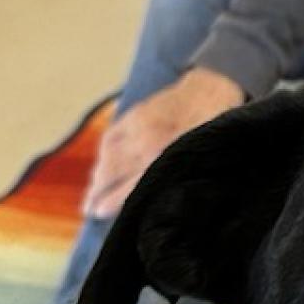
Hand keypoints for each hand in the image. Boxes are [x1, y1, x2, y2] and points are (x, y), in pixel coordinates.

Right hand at [82, 67, 244, 218]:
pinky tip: (102, 164)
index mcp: (167, 158)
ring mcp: (138, 126)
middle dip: (98, 191)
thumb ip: (186, 180)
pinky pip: (112, 136)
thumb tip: (169, 202)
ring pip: (109, 154)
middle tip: (89, 209)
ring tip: (92, 192)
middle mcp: (148, 143)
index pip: (132, 186)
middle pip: (113, 171)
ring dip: (98, 173)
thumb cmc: (215, 132)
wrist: (211, 90)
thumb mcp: (207, 162)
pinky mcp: (135, 114)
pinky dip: (104, 152)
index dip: (112, 201)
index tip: (98, 213)